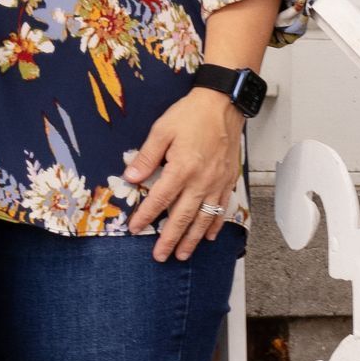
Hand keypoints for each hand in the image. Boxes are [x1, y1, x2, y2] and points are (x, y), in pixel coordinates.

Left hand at [126, 85, 241, 262]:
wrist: (223, 104)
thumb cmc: (191, 114)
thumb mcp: (162, 130)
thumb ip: (147, 156)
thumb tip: (130, 177)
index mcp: (182, 168)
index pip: (160, 199)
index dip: (146, 216)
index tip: (135, 229)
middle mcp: (201, 180)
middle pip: (183, 217)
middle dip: (170, 239)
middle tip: (160, 256)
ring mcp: (217, 182)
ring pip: (204, 218)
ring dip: (193, 239)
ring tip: (182, 255)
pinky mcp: (228, 180)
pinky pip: (222, 208)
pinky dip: (215, 224)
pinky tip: (209, 236)